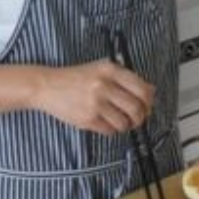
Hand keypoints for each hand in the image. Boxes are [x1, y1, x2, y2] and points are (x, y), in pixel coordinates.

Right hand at [31, 60, 154, 134]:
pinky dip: (112, 129)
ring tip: (120, 121)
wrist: (48, 86)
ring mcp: (95, 103)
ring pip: (124, 122)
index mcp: (110, 70)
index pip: (142, 89)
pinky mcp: (87, 119)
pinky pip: (110, 130)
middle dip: (141, 117)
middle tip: (137, 118)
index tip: (147, 105)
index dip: (149, 101)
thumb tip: (151, 91)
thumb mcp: (100, 68)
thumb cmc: (76, 78)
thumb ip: (125, 77)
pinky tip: (106, 122)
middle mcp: (104, 85)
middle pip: (136, 108)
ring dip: (126, 125)